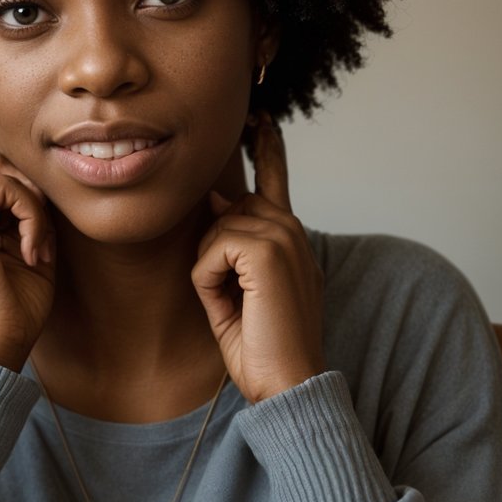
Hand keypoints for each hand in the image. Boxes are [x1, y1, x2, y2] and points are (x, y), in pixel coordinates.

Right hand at [0, 135, 54, 370]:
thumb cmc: (6, 315)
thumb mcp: (21, 250)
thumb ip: (23, 211)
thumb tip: (35, 179)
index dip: (13, 185)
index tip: (32, 232)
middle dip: (25, 190)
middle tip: (38, 236)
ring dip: (30, 203)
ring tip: (35, 247)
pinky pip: (4, 185)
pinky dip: (30, 213)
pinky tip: (31, 251)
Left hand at [192, 114, 324, 401]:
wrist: (288, 383)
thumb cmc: (262, 348)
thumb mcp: (237, 292)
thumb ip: (230, 247)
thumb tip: (217, 199)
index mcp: (291, 239)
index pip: (276, 179)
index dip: (268, 146)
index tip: (260, 117)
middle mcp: (292, 231)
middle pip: (227, 209)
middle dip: (214, 254)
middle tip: (238, 301)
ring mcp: (284, 236)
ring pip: (217, 230)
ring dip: (212, 273)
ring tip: (240, 308)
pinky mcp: (268, 250)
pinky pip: (211, 249)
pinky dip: (209, 282)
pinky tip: (235, 306)